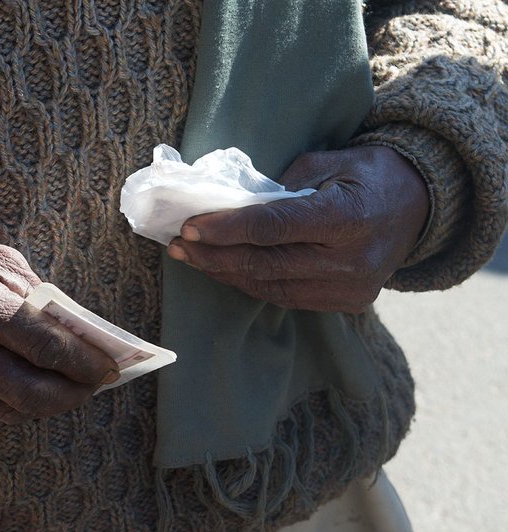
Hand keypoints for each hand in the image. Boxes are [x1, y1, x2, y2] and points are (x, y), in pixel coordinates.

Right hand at [0, 216, 118, 422]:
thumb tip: (82, 340)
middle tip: (93, 385)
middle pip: (28, 394)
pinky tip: (25, 383)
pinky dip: (12, 402)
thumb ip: (41, 302)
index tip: (110, 368)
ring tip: (66, 385)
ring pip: (8, 411)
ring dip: (46, 402)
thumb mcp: (0, 262)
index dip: (84, 363)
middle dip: (72, 395)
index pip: (43, 347)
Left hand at [167, 146, 428, 312]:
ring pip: (271, 288)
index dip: (228, 230)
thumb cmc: (368, 173)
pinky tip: (225, 268)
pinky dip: (251, 283)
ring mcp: (350, 289)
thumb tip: (233, 207)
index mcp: (349, 217)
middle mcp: (351, 261)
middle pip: (267, 265)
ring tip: (191, 257)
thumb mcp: (330, 160)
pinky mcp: (346, 303)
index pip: (275, 228)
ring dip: (226, 273)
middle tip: (178, 245)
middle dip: (215, 256)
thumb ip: (283, 186)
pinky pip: (285, 297)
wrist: (420, 207)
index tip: (190, 227)